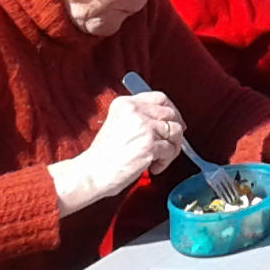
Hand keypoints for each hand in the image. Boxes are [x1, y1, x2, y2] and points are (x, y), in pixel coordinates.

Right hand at [50, 90, 184, 212]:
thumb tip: (165, 120)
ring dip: (172, 147)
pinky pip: (171, 150)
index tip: (175, 121)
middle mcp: (135, 111)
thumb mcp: (117, 123)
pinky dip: (166, 162)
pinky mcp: (150, 145)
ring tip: (160, 158)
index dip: (172, 109)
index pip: (159, 97)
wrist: (93, 172)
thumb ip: (137, 117)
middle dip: (176, 130)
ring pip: (175, 131)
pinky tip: (154, 167)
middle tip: (172, 143)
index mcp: (125, 103)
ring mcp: (144, 127)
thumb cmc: (103, 155)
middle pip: (170, 113)